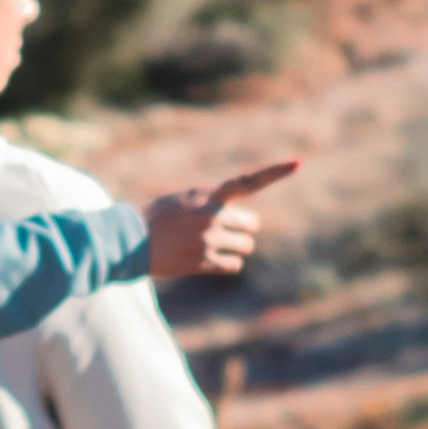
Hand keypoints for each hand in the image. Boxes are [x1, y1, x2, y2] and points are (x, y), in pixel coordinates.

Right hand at [142, 157, 298, 284]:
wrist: (130, 238)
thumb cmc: (157, 217)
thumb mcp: (184, 200)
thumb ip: (211, 204)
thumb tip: (239, 223)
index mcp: (208, 194)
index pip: (248, 181)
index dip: (275, 172)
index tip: (298, 163)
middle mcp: (212, 215)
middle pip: (252, 224)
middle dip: (243, 229)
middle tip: (225, 231)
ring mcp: (209, 239)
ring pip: (245, 247)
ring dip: (234, 248)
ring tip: (209, 245)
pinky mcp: (203, 261)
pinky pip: (233, 265)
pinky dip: (227, 264)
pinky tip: (209, 260)